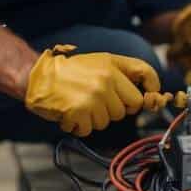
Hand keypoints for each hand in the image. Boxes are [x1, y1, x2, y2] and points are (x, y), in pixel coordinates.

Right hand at [25, 45, 161, 136]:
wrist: (37, 77)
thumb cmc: (68, 70)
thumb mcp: (99, 61)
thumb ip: (123, 72)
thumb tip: (148, 94)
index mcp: (111, 64)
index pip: (145, 73)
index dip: (152, 87)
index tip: (151, 97)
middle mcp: (105, 80)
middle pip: (129, 107)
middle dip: (115, 108)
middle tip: (96, 100)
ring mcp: (93, 97)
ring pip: (109, 121)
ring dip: (94, 118)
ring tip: (80, 104)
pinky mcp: (80, 113)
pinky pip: (89, 129)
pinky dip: (79, 126)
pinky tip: (70, 113)